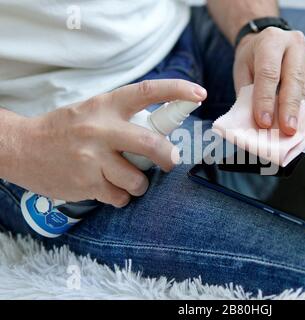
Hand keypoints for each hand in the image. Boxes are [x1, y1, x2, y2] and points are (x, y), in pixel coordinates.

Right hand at [12, 80, 206, 207]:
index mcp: (105, 105)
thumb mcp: (92, 113)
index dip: (177, 91)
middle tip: (170, 161)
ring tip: (123, 177)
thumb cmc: (63, 130)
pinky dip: (120, 196)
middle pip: (152, 144)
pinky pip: (120, 197)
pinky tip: (105, 187)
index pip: (147, 92)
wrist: (20, 148)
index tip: (199, 94)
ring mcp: (93, 158)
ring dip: (138, 183)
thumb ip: (123, 119)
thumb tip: (162, 135)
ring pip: (138, 179)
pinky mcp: (86, 183)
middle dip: (168, 157)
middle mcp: (101, 129)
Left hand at [233, 27, 304, 135]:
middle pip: (294, 79)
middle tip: (287, 130)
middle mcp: (294, 44)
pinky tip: (298, 124)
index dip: (266, 99)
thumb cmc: (251, 60)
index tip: (264, 122)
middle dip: (289, 108)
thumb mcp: (243, 72)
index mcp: (271, 40)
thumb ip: (248, 96)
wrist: (267, 41)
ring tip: (292, 132)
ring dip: (299, 113)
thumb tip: (255, 125)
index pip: (269, 72)